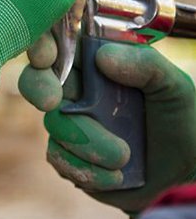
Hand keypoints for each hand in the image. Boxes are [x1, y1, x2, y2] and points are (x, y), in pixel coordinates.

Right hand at [19, 34, 195, 213]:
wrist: (184, 170)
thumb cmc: (178, 117)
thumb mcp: (173, 85)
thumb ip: (145, 64)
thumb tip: (104, 57)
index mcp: (94, 61)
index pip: (58, 42)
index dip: (42, 45)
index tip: (45, 58)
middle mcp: (74, 89)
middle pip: (36, 80)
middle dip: (39, 88)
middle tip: (52, 102)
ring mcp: (67, 122)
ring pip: (53, 125)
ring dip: (87, 144)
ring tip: (125, 156)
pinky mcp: (66, 154)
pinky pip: (59, 158)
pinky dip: (87, 169)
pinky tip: (115, 175)